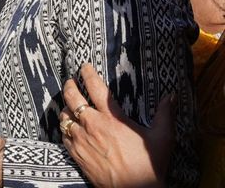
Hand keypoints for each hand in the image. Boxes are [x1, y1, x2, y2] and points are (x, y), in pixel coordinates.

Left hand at [59, 63, 173, 187]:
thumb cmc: (148, 166)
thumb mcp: (162, 139)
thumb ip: (165, 115)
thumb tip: (171, 97)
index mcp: (111, 118)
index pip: (95, 88)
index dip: (87, 74)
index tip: (84, 67)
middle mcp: (92, 125)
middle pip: (72, 98)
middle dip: (69, 86)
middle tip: (71, 82)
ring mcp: (82, 140)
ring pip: (64, 116)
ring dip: (66, 108)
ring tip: (69, 105)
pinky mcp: (76, 154)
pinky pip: (63, 136)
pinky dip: (64, 128)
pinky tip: (68, 127)